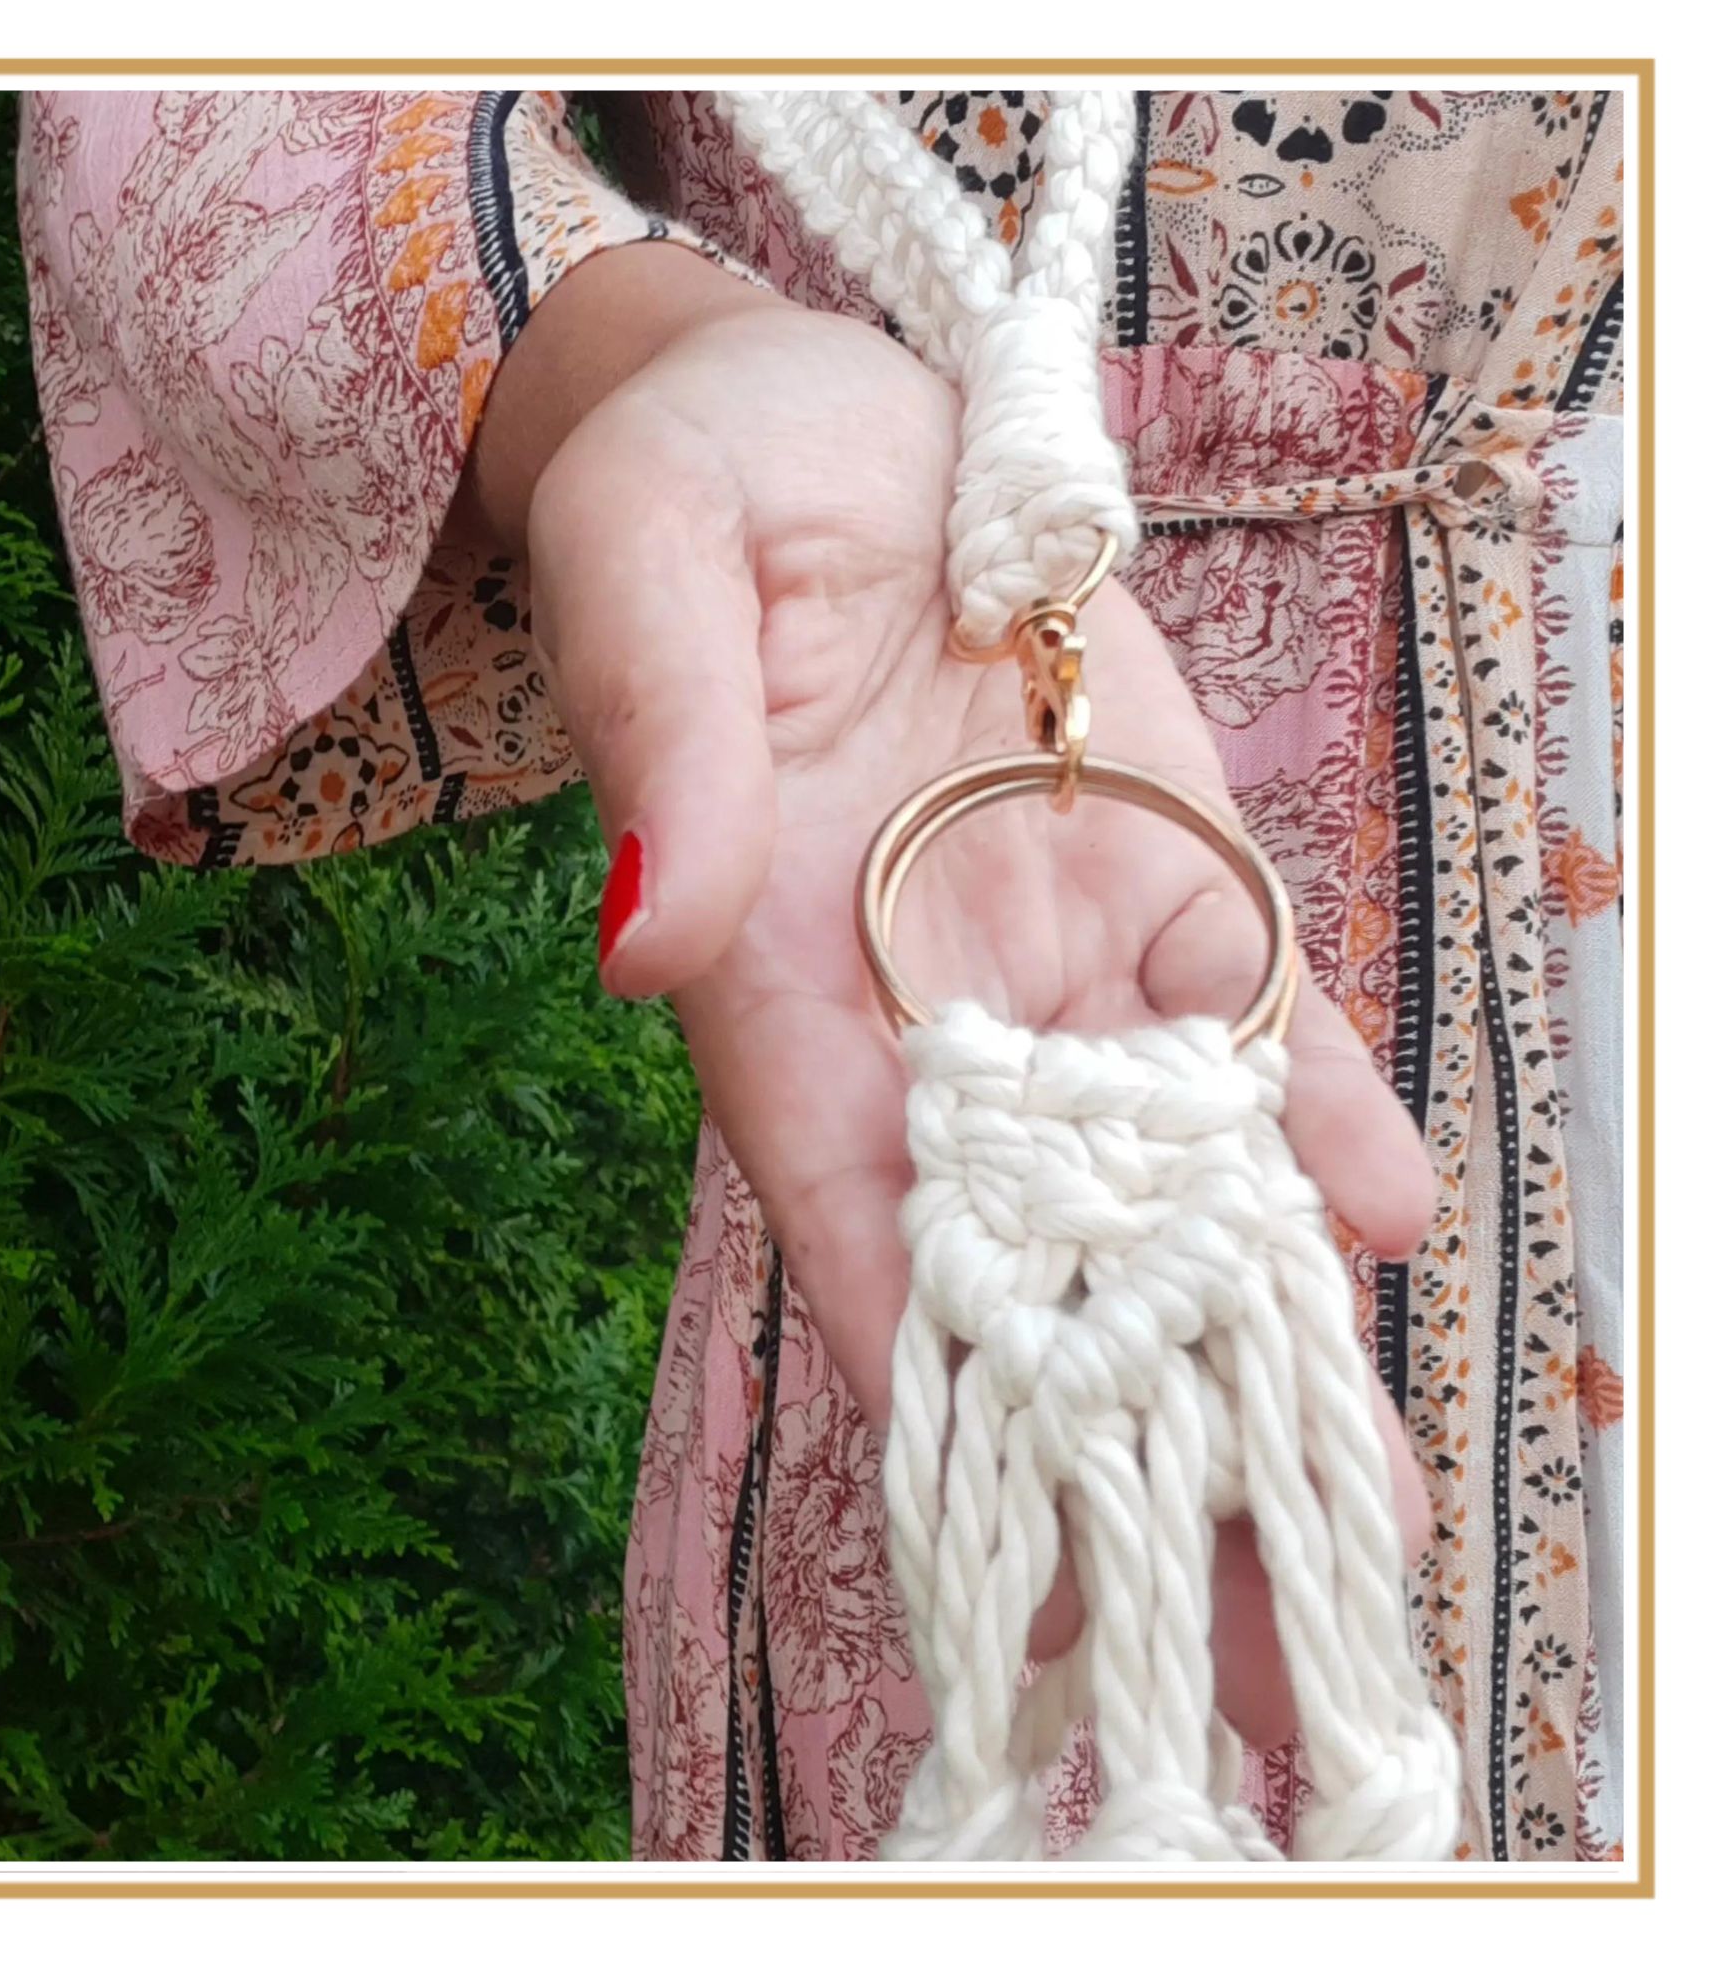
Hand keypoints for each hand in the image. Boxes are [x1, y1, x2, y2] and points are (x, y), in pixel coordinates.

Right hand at [470, 247, 1436, 1749]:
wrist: (811, 412)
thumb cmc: (690, 482)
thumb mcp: (649, 569)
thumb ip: (661, 748)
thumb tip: (650, 946)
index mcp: (775, 966)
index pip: (861, 1207)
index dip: (939, 1373)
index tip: (1018, 1557)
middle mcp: (920, 993)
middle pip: (1035, 1240)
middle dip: (1133, 1421)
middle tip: (1246, 1618)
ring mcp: (1048, 926)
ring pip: (1160, 1152)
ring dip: (1253, 1309)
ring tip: (1353, 1490)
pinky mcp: (1151, 844)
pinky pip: (1240, 989)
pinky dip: (1314, 1097)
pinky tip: (1382, 1207)